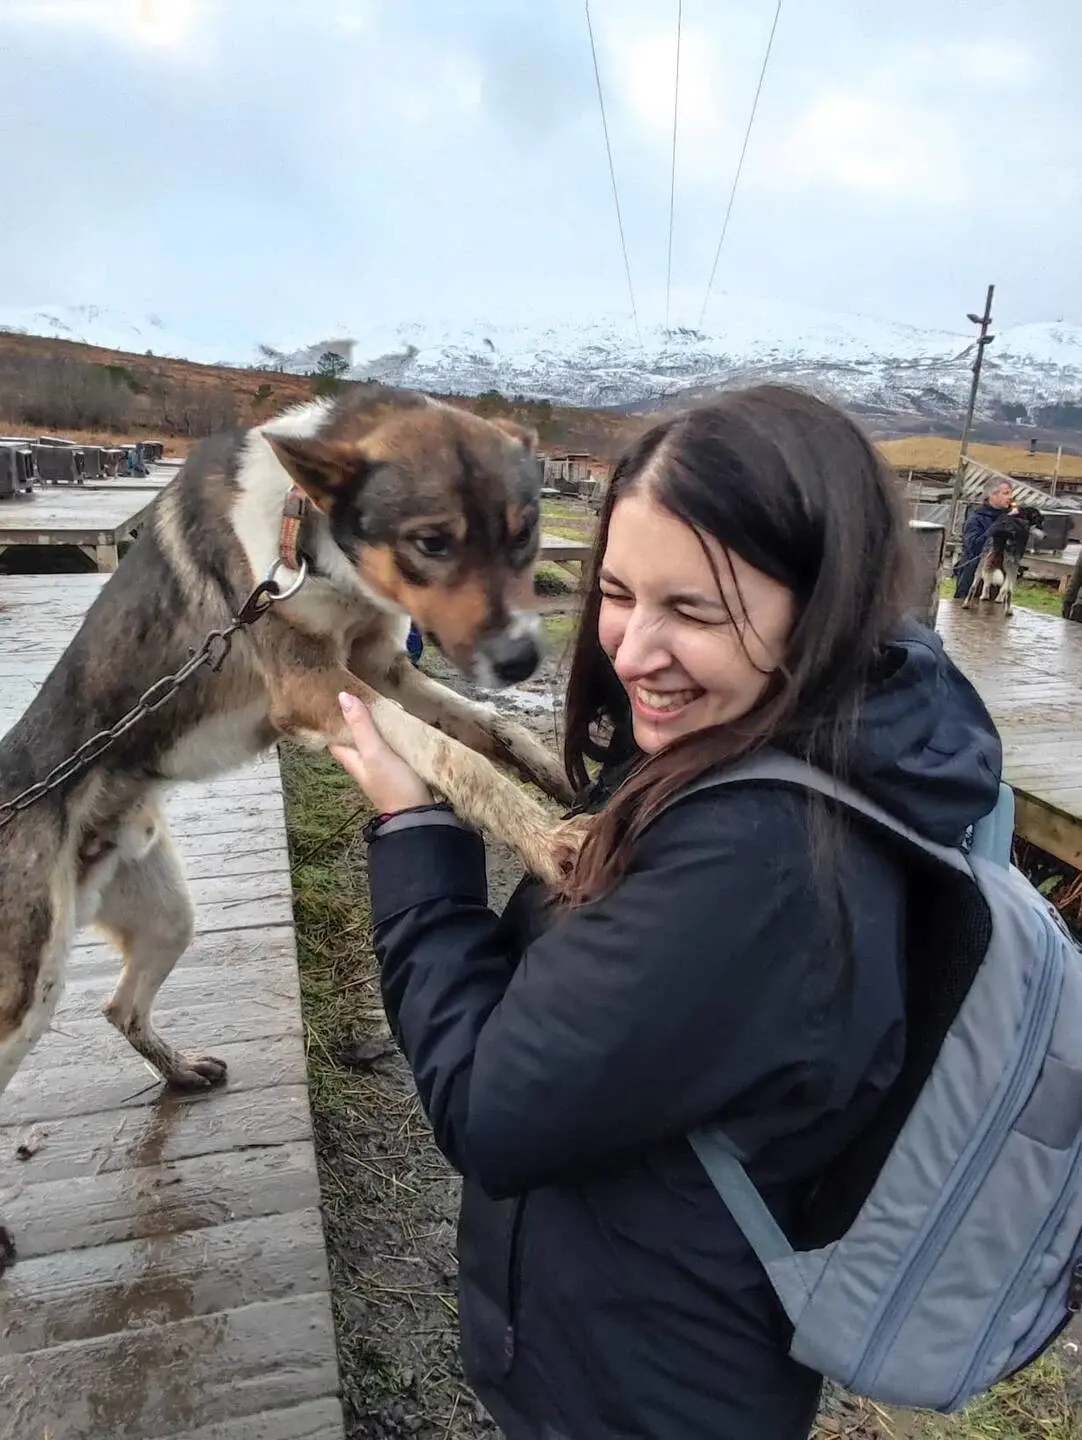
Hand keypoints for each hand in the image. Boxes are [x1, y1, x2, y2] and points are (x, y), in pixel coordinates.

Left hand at [330, 692, 433, 814]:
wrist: (418, 814)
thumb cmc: (392, 784)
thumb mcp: (375, 752)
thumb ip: (361, 726)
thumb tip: (343, 696)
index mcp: (351, 759)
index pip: (334, 736)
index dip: (334, 718)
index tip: (340, 696)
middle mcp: (363, 763)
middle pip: (355, 736)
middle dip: (360, 718)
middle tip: (368, 695)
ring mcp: (382, 767)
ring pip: (375, 740)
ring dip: (379, 725)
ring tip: (388, 703)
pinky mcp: (400, 769)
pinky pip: (393, 746)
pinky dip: (395, 734)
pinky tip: (403, 724)